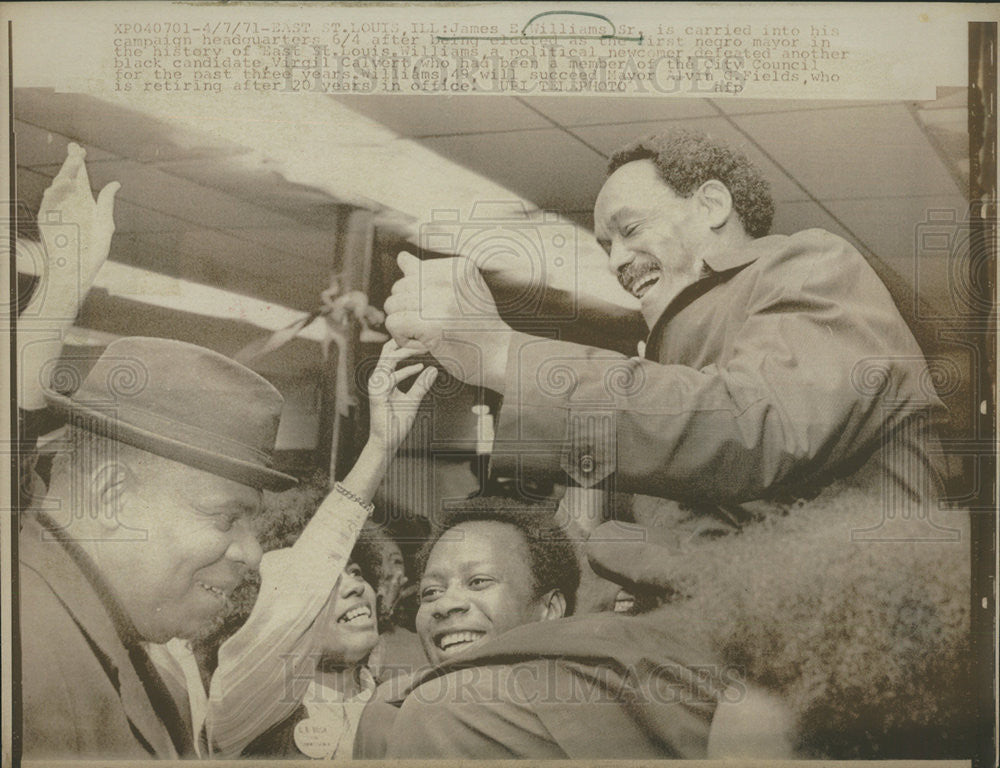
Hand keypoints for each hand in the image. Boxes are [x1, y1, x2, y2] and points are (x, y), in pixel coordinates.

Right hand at [28, 143, 119, 321]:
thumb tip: (115, 183)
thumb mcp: (104, 224)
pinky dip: (56, 192)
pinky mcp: (46, 218)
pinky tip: (66, 183)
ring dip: (66, 174)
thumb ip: (107, 203)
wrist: (78, 270)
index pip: (81, 179)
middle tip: (77, 151)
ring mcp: (57, 209)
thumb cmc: (92, 251)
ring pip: (58, 187)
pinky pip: (49, 202)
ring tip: (75, 163)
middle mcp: (69, 203)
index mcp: (84, 202)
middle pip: (69, 178)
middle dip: (72, 163)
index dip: (80, 164)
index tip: (80, 149)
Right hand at [366, 339, 437, 455]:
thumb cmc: (397, 422)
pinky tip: (419, 368)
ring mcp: (376, 386)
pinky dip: (405, 372)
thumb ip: (421, 385)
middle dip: (404, 343)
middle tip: (423, 337)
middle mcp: (378, 379)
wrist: (387, 441)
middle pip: (387, 351)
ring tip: (422, 348)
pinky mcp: (377, 395)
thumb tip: (433, 370)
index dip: (404, 344)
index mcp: (384, 378)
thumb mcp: (413, 399)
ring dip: (405, 353)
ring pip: (387, 361)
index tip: (423, 339)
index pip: (391, 354)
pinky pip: (391, 378)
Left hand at [383, 251, 512, 391]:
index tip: (439, 312)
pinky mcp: (431, 325)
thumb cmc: (480, 327)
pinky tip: (421, 344)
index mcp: (459, 266)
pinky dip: (401, 338)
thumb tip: (401, 258)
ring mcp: (441, 301)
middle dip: (408, 310)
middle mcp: (450, 278)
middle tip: (433, 326)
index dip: (417, 297)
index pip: (413, 272)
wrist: (500, 357)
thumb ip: (431, 275)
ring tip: (429, 334)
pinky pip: (394, 323)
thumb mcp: (461, 292)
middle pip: (400, 287)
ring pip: (393, 304)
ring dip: (405, 325)